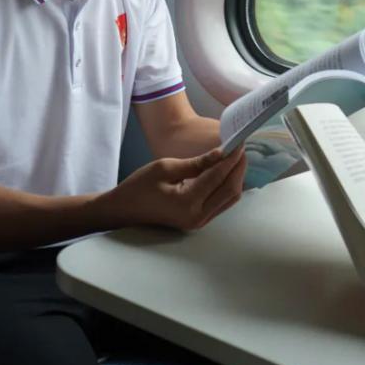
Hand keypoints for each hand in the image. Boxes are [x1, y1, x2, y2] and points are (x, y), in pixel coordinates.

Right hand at [102, 146, 246, 231]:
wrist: (124, 210)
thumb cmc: (139, 186)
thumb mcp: (165, 167)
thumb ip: (197, 163)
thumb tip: (222, 153)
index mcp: (187, 203)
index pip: (217, 177)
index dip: (231, 158)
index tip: (239, 142)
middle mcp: (197, 216)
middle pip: (230, 190)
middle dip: (238, 168)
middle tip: (241, 148)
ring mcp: (199, 222)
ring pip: (229, 198)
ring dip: (236, 177)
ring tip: (236, 158)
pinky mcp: (199, 221)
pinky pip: (221, 203)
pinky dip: (227, 186)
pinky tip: (227, 172)